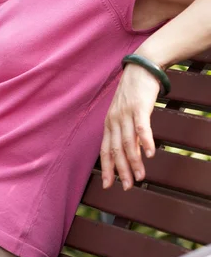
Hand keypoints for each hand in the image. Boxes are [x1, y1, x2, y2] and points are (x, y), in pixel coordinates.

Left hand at [100, 63, 159, 190]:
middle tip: (127, 187)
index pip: (105, 150)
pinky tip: (151, 154)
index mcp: (109, 123)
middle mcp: (115, 119)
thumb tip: (133, 153)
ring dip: (133, 161)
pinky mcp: (139, 107)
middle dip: (121, 170)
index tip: (108, 185)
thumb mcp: (125, 114)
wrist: (141, 68)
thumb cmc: (133, 93)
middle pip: (115, 149)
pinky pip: (142, 127)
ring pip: (128, 142)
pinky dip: (146, 141)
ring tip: (140, 176)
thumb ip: (127, 132)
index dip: (107, 168)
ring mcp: (126, 113)